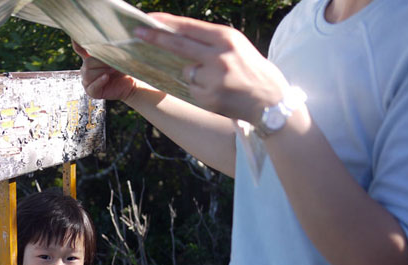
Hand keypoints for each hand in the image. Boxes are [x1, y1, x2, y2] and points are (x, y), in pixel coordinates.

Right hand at [72, 40, 140, 101]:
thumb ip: (107, 49)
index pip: (79, 49)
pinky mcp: (92, 92)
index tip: (74, 36)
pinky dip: (100, 81)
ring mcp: (87, 82)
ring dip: (102, 71)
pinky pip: (92, 86)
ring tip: (113, 70)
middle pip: (87, 63)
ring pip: (88, 74)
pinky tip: (107, 77)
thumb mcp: (115, 56)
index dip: (76, 42)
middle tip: (113, 62)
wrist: (130, 83)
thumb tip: (104, 40)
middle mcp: (86, 70)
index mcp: (90, 59)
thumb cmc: (123, 68)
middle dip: (100, 62)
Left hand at [135, 13, 289, 122]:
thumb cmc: (252, 70)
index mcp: (227, 38)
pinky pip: (193, 89)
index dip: (167, 23)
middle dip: (155, 38)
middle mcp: (219, 56)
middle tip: (137, 34)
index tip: (149, 19)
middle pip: (179, 45)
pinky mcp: (208, 97)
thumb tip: (178, 35)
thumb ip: (210, 41)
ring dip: (195, 75)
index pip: (190, 27)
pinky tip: (219, 92)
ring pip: (187, 71)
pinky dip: (201, 90)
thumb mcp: (237, 47)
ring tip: (220, 80)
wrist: (271, 102)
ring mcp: (213, 78)